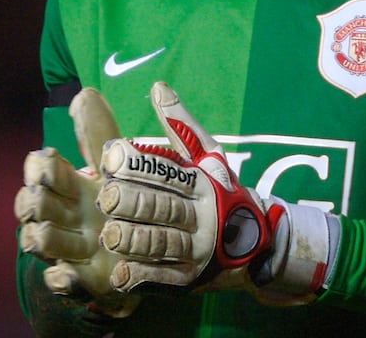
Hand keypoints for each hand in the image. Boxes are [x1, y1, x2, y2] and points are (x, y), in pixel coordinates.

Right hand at [14, 87, 139, 317]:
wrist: (147, 250)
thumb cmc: (125, 200)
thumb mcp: (117, 164)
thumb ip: (100, 131)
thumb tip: (83, 93)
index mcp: (71, 184)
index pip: (41, 169)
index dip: (39, 166)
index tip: (47, 159)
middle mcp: (63, 215)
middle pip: (32, 205)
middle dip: (33, 200)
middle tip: (41, 198)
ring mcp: (69, 249)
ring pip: (38, 241)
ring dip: (40, 236)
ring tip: (43, 233)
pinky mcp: (82, 279)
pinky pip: (60, 282)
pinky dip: (60, 279)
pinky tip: (65, 273)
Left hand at [97, 81, 337, 304]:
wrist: (259, 243)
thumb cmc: (223, 191)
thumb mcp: (208, 156)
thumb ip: (180, 124)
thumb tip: (158, 86)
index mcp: (202, 182)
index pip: (168, 171)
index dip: (138, 165)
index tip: (109, 157)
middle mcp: (201, 215)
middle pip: (164, 208)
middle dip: (133, 202)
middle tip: (106, 198)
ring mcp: (198, 249)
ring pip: (163, 243)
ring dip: (134, 240)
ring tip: (109, 235)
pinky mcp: (191, 277)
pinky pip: (165, 277)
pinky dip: (142, 276)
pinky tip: (120, 274)